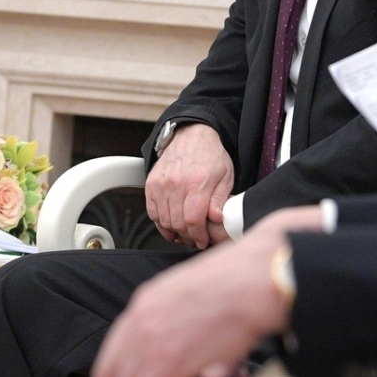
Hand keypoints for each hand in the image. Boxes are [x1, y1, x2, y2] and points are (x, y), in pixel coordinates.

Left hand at [89, 222, 292, 376]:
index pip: (114, 346)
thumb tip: (179, 339)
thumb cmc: (237, 282)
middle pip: (117, 372)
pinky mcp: (170, 363)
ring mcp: (153, 341)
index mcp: (146, 301)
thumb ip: (173, 314)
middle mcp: (142, 321)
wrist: (255, 281)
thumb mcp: (189, 290)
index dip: (108, 374)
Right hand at [145, 124, 234, 249]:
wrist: (191, 135)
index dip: (198, 236)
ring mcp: (161, 184)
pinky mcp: (151, 184)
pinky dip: (160, 222)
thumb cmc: (210, 156)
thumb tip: (216, 218)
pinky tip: (171, 224)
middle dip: (188, 236)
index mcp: (197, 182)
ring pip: (163, 220)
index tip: (203, 241)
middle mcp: (176, 183)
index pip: (193, 220)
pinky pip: (152, 212)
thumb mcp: (226, 176)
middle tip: (196, 238)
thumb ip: (220, 199)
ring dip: (174, 231)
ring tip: (184, 233)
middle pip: (177, 223)